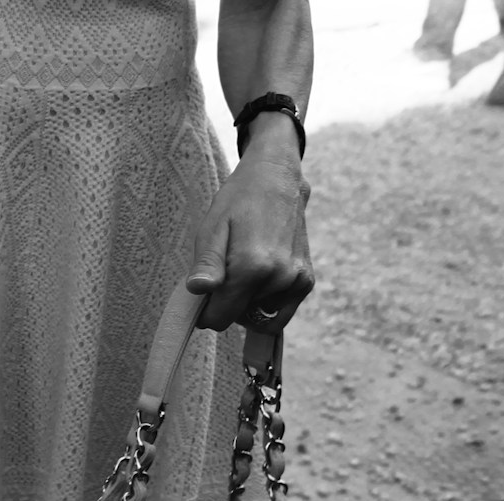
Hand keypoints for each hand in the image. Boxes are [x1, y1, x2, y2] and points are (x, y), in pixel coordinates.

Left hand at [186, 127, 313, 332]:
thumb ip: (206, 264)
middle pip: (238, 317)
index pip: (220, 319)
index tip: (202, 295)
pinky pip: (280, 312)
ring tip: (244, 269)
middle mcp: (279, 278)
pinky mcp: (306, 281)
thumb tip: (197, 290)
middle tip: (224, 271)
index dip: (205, 313)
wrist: (277, 178)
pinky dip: (265, 303)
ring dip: (246, 304)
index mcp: (252, 268)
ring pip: (258, 317)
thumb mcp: (212, 228)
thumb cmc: (238, 202)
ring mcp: (296, 281)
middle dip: (225, 303)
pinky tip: (259, 278)